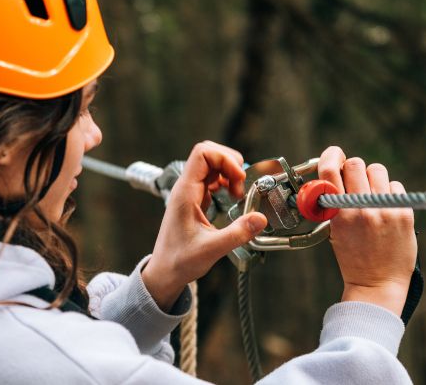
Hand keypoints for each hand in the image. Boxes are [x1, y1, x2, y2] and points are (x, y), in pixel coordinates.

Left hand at [142, 141, 267, 310]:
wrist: (165, 272)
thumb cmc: (179, 261)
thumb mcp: (211, 249)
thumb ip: (236, 233)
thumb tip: (260, 219)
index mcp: (185, 193)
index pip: (202, 154)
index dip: (225, 159)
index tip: (239, 179)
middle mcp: (186, 188)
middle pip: (209, 154)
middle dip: (230, 163)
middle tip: (241, 186)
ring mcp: (190, 192)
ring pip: (212, 165)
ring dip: (230, 173)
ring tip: (239, 194)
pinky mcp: (196, 200)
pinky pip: (213, 179)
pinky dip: (227, 182)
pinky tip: (233, 197)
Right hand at [318, 146, 416, 316]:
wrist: (378, 284)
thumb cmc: (354, 257)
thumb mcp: (334, 230)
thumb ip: (335, 202)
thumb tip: (339, 174)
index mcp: (339, 213)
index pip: (331, 170)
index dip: (331, 156)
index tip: (334, 154)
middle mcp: (361, 208)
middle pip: (356, 163)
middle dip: (353, 169)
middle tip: (355, 182)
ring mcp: (384, 210)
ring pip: (378, 170)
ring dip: (373, 178)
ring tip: (372, 196)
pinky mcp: (403, 213)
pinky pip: (395, 186)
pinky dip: (390, 192)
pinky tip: (386, 209)